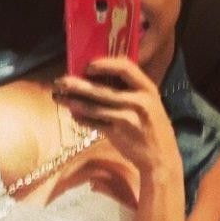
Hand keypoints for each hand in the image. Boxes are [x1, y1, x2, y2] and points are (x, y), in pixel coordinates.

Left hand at [53, 57, 180, 177]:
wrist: (161, 157)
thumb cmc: (152, 127)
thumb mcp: (149, 103)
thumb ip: (129, 91)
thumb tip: (96, 79)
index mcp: (147, 88)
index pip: (125, 67)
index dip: (105, 63)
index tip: (87, 65)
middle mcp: (138, 101)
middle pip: (102, 89)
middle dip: (77, 84)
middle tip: (60, 81)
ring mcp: (128, 118)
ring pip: (94, 107)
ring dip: (73, 102)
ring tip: (58, 97)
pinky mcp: (118, 134)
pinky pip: (94, 124)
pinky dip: (81, 119)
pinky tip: (73, 115)